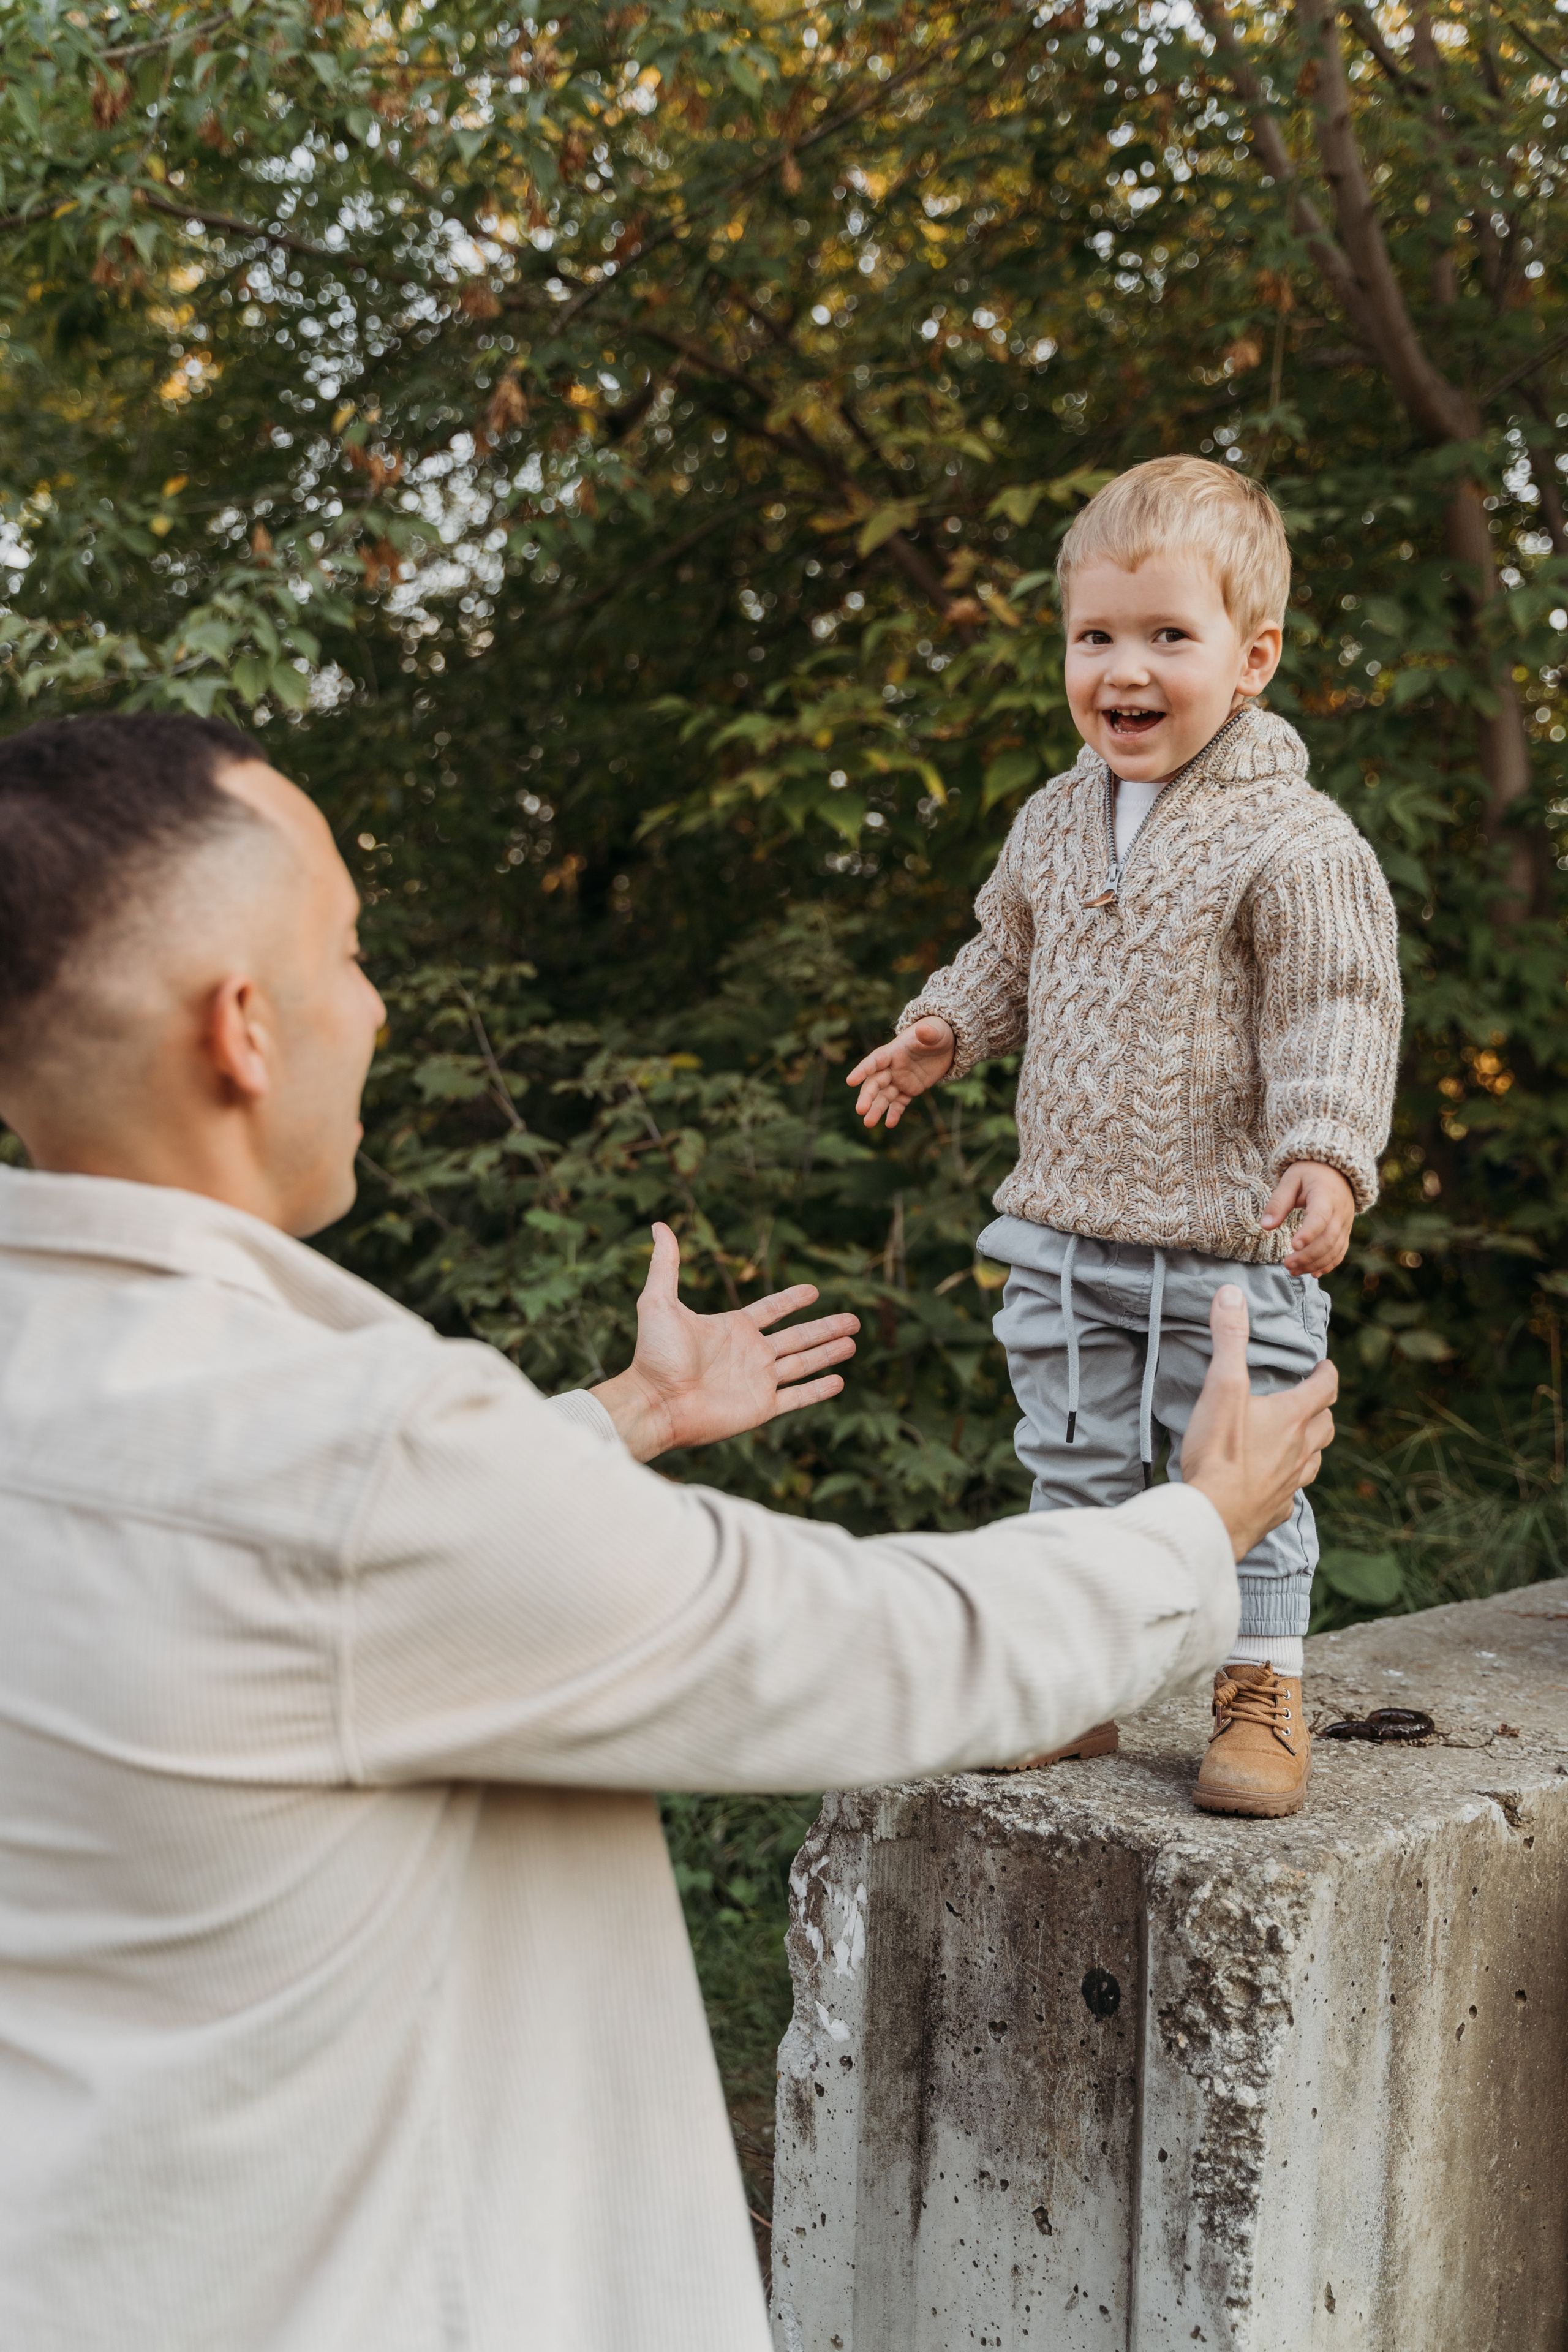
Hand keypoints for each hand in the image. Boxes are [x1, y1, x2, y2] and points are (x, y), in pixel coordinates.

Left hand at [590, 1223, 859, 1462]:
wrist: (655, 1402)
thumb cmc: (655, 1354)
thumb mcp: (659, 1301)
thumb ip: (666, 1264)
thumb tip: (658, 1225)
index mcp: (732, 1328)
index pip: (772, 1310)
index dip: (792, 1300)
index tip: (814, 1290)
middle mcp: (750, 1354)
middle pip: (798, 1337)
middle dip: (826, 1328)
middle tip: (855, 1320)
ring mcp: (758, 1381)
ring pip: (804, 1364)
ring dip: (829, 1353)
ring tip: (853, 1342)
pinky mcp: (761, 1407)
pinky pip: (797, 1398)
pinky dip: (818, 1390)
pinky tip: (839, 1381)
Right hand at [846, 1016, 955, 1130]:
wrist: (945, 1045)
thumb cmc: (937, 1033)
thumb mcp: (936, 1031)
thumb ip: (928, 1032)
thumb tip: (924, 1030)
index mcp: (894, 1051)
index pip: (875, 1061)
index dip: (863, 1070)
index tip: (850, 1081)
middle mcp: (892, 1067)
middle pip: (875, 1083)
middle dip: (867, 1096)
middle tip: (860, 1110)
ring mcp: (899, 1080)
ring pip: (884, 1096)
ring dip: (876, 1109)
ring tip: (868, 1123)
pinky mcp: (909, 1090)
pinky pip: (899, 1103)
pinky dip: (895, 1113)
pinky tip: (890, 1124)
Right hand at [1183, 1286, 1337, 1562]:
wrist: (1212, 1516)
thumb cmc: (1219, 1451)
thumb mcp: (1222, 1386)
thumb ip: (1230, 1340)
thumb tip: (1233, 1294)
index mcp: (1292, 1417)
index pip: (1324, 1388)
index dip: (1327, 1374)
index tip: (1325, 1366)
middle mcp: (1300, 1450)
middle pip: (1325, 1426)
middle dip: (1322, 1409)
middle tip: (1311, 1401)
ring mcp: (1291, 1483)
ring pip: (1315, 1460)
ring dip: (1311, 1446)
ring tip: (1298, 1440)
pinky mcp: (1276, 1509)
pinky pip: (1292, 1493)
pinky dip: (1289, 1482)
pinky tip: (1274, 1483)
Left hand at [1261, 1160, 1355, 1275]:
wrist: (1336, 1169)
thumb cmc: (1309, 1173)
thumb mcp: (1290, 1180)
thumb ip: (1278, 1202)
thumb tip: (1265, 1226)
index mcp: (1326, 1195)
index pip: (1320, 1217)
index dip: (1308, 1233)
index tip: (1292, 1245)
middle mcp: (1340, 1211)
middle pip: (1328, 1239)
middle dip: (1308, 1255)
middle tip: (1287, 1264)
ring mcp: (1346, 1223)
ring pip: (1335, 1249)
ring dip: (1315, 1263)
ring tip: (1293, 1270)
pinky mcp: (1345, 1231)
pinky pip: (1340, 1251)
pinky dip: (1328, 1264)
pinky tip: (1312, 1273)